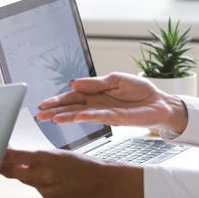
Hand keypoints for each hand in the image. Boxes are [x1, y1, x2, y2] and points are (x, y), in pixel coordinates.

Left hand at [0, 148, 143, 197]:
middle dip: (3, 166)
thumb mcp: (60, 154)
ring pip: (24, 180)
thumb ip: (38, 157)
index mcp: (45, 159)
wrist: (104, 182)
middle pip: (13, 172)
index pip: (14, 157)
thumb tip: (20, 157)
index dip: (0, 155)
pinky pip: (36, 189)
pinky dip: (35, 182)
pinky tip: (42, 178)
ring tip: (12, 165)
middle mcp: (43, 176)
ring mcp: (45, 190)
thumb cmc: (85, 164)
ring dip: (18, 173)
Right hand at [36, 72, 187, 133]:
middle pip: (71, 107)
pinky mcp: (114, 118)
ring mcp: (103, 112)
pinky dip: (84, 117)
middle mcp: (96, 104)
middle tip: (39, 114)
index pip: (72, 96)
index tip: (44, 102)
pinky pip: (96, 117)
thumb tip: (74, 82)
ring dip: (64, 116)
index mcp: (95, 92)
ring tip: (50, 118)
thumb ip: (95, 82)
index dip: (58, 99)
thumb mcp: (116, 79)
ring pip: (79, 114)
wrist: (159, 102)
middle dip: (54, 110)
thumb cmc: (139, 90)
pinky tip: (73, 117)